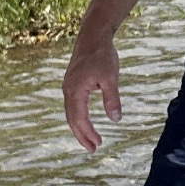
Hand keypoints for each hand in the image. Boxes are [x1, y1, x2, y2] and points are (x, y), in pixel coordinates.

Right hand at [63, 32, 121, 151]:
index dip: (87, 133)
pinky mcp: (72, 83)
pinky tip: (86, 121)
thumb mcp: (111, 78)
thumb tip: (115, 119)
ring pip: (71, 113)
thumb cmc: (102, 55)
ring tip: (91, 139)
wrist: (93, 36)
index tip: (97, 144)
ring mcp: (68, 86)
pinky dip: (78, 117)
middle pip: (72, 119)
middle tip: (93, 149)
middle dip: (81, 135)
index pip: (79, 118)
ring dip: (80, 127)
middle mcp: (68, 90)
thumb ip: (112, 99)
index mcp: (75, 90)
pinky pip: (73, 105)